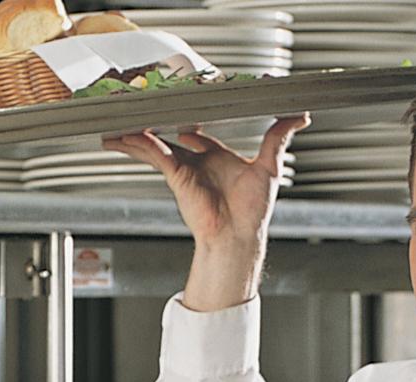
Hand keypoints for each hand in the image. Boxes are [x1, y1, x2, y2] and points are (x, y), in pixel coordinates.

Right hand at [103, 114, 308, 309]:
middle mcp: (197, 165)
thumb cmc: (251, 211)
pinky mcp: (177, 177)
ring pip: (155, 147)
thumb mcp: (269, 165)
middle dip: (152, 130)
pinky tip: (127, 137)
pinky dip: (141, 145)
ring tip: (116, 128)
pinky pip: (157, 155)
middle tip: (138, 117)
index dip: (190, 124)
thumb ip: (278, 137)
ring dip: (136, 137)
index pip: (198, 137)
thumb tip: (299, 117)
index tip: (183, 114)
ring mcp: (184, 171)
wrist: (239, 234)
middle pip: (168, 140)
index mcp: (216, 160)